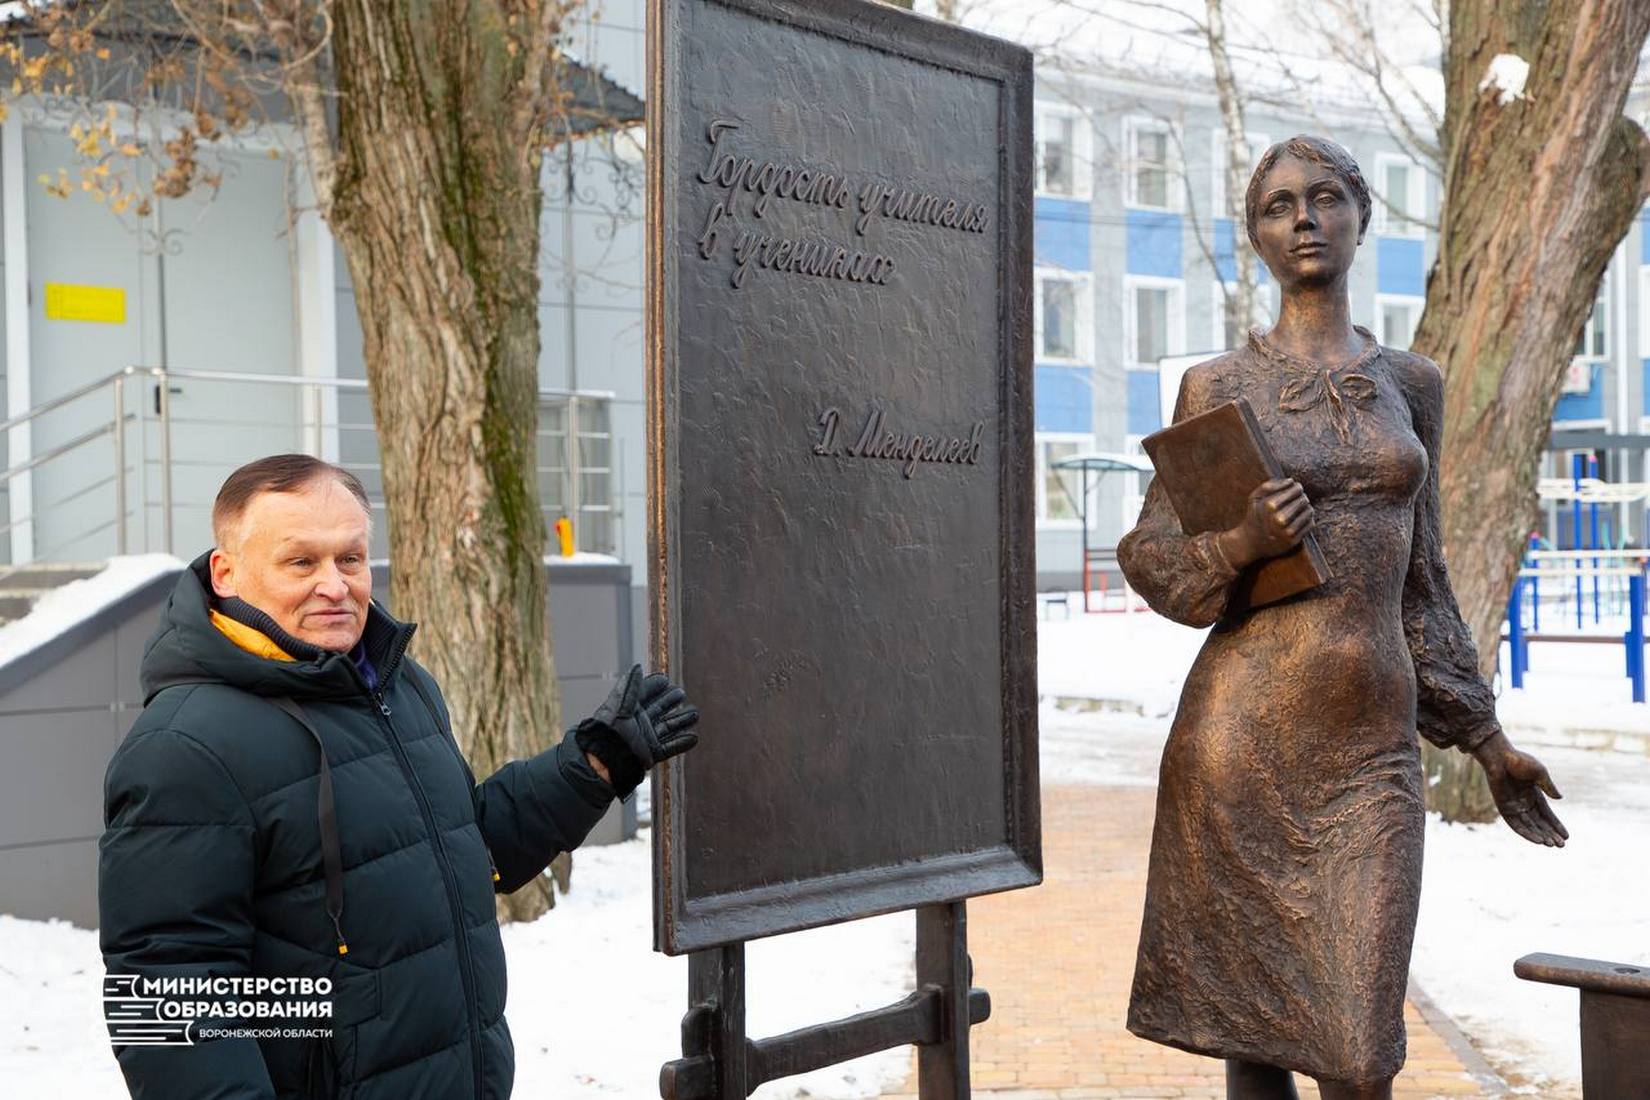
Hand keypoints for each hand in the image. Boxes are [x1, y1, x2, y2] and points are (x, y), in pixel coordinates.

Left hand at [574, 665, 700, 797]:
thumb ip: (630, 687)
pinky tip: (693, 737)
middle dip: (671, 701)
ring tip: (695, 713)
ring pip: (667, 726)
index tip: (665, 679)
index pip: (644, 693)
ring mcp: (646, 738)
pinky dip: (681, 742)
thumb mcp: (620, 705)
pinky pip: (670, 747)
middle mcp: (639, 722)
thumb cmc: (610, 732)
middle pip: (659, 708)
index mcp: (629, 709)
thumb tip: (637, 667)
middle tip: (682, 693)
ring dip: (681, 720)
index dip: (655, 685)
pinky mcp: (651, 753)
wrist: (607, 760)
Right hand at [1217, 478, 1312, 568]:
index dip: (1297, 487)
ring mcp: (1287, 531)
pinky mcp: (1293, 541)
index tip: (1295, 489)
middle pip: (1303, 500)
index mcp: (1270, 505)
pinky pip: (1310, 524)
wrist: (1250, 543)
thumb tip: (1291, 481)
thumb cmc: (1254, 516)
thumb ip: (1269, 485)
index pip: (1296, 489)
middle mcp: (1280, 519)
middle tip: (1297, 499)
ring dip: (1306, 507)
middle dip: (1302, 497)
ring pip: (1309, 511)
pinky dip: (1308, 518)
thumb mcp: (1254, 498)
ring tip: (1299, 508)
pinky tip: (1301, 517)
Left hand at [1474, 731, 1567, 846]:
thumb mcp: (1539, 773)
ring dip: (1540, 836)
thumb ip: (1548, 786)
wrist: (1499, 756)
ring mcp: (1513, 805)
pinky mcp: (1503, 808)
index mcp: (1534, 794)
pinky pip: (1516, 824)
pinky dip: (1527, 833)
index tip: (1567, 837)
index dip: (1556, 825)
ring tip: (1552, 845)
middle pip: (1539, 823)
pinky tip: (1538, 841)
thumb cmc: (1519, 760)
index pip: (1547, 814)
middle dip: (1551, 834)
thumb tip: (1560, 798)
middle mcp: (1524, 802)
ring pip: (1529, 826)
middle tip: (1562, 846)